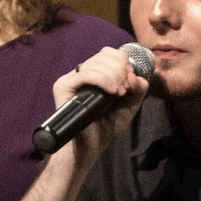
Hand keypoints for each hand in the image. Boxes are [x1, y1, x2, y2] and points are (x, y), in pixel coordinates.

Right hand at [51, 47, 150, 167]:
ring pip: (96, 63)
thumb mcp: (128, 107)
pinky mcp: (63, 87)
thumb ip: (137, 91)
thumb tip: (137, 76)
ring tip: (119, 93)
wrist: (89, 148)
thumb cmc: (105, 128)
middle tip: (125, 89)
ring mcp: (70, 79)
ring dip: (114, 76)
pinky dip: (103, 80)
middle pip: (104, 55)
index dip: (123, 62)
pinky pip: (85, 74)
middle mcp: (81, 73)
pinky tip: (112, 92)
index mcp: (94, 74)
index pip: (109, 53)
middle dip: (121, 70)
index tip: (130, 81)